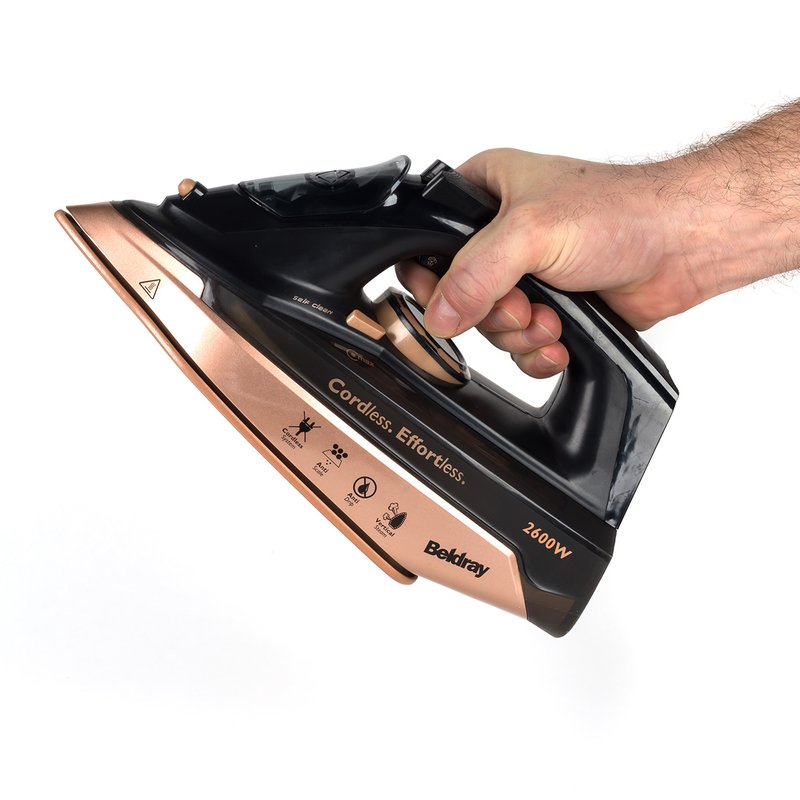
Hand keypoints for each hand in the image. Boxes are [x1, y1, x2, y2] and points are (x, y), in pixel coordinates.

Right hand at [397, 148, 703, 376]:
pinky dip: (537, 353)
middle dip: (491, 314)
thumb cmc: (620, 211)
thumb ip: (475, 275)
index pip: (427, 242)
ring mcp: (526, 274)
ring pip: (490, 327)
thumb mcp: (530, 233)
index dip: (431, 279)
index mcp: (485, 193)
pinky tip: (559, 341)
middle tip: (522, 305)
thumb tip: (438, 314)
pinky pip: (520, 347)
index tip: (452, 300)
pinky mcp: (549, 307)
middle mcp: (501, 234)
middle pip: (458, 296)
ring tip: (551, 319)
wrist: (680, 245)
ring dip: (520, 335)